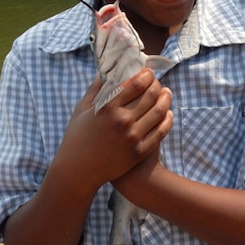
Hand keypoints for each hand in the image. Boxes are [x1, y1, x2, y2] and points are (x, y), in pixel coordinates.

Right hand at [54, 68, 172, 193]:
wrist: (78, 172)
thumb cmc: (76, 139)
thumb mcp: (80, 112)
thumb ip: (93, 91)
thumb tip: (103, 74)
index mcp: (107, 108)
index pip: (135, 84)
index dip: (146, 75)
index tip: (149, 73)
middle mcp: (121, 121)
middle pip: (150, 95)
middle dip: (157, 85)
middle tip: (158, 83)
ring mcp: (132, 137)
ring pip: (158, 112)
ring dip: (166, 99)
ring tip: (166, 94)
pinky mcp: (138, 152)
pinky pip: (160, 132)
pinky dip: (167, 120)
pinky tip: (168, 114)